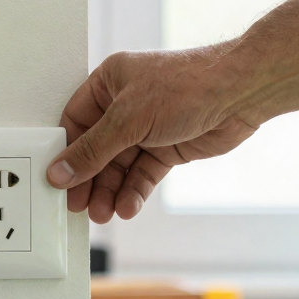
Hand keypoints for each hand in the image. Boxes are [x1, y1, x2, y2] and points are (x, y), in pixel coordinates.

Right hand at [46, 47, 263, 223]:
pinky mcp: (167, 149)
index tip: (58, 182)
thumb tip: (60, 172)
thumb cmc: (187, 85)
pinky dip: (134, 192)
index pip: (76, 122)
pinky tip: (127, 207)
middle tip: (79, 207)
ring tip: (104, 214)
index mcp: (109, 83)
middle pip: (96, 150)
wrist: (240, 93)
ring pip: (119, 167)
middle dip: (89, 180)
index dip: (66, 153)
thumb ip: (93, 150)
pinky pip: (142, 175)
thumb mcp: (129, 119)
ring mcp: (146, 128)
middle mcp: (125, 105)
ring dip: (110, 191)